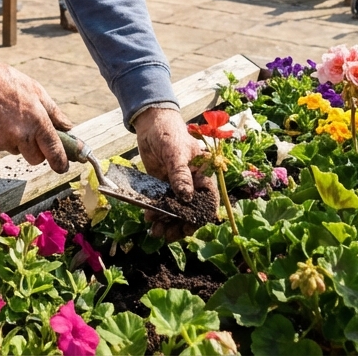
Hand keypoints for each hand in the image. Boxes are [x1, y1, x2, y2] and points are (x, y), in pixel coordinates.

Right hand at [0, 50, 72, 172]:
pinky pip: (2, 147)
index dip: (60, 162)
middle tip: (33, 134)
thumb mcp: (35, 89)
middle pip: (36, 159)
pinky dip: (2, 137)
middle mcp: (20, 135)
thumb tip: (68, 127)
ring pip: (18, 151)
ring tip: (9, 117)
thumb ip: (54, 112)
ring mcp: (3, 141)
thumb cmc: (5, 81)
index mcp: (36, 121)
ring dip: (18, 141)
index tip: (62, 166)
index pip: (53, 151)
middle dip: (38, 151)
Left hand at [134, 106, 216, 239]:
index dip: (200, 216)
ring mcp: (175, 185)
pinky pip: (161, 203)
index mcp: (203, 174)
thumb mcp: (176, 152)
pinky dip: (156, 212)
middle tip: (166, 234)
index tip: (188, 227)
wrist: (150, 123)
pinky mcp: (161, 185)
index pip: (207, 200)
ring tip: (155, 231)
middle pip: (190, 211)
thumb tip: (186, 197)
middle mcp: (191, 183)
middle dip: (179, 225)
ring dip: (166, 222)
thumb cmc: (169, 133)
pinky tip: (149, 219)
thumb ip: (181, 174)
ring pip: (174, 210)